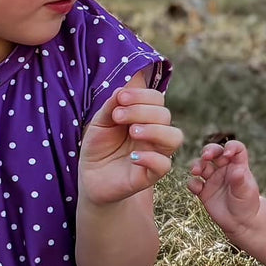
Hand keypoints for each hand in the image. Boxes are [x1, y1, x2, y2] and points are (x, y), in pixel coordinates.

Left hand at [78, 86, 182, 205]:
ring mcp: (155, 154)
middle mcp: (154, 133)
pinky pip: (164, 165)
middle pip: (165, 115)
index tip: (120, 98)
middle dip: (141, 110)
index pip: (157, 99)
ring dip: (154, 130)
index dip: (141, 95)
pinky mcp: (150, 175)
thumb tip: (124, 87)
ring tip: (132, 132)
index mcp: (145, 117)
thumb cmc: (98, 147)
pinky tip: (132, 156)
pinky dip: (151, 158)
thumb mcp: (100, 122)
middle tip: (118, 116)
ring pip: (174, 137)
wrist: (91, 177)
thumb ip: (112, 105)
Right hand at [187, 139, 260, 237]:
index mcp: (238, 165)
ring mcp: (212, 179)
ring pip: (201, 165)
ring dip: (197, 165)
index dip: (230, 147)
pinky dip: (192, 183)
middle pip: (214, 152)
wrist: (240, 223)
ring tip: (196, 171)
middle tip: (206, 156)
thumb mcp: (246, 193)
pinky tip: (197, 189)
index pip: (235, 148)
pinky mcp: (203, 191)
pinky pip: (194, 183)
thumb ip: (240, 181)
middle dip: (209, 151)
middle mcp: (224, 169)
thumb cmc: (247, 205)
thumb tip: (237, 170)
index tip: (227, 154)